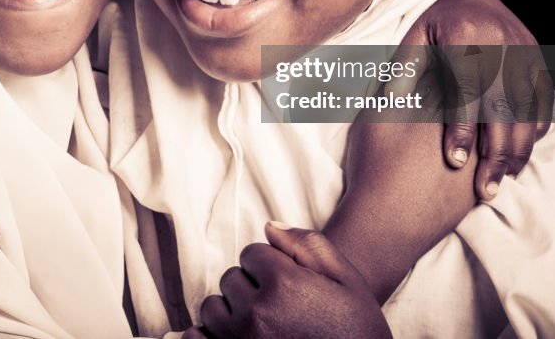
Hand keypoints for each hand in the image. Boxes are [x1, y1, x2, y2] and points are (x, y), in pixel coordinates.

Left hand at [188, 223, 390, 338]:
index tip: (289, 286)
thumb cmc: (358, 331)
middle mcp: (255, 311)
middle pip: (231, 279)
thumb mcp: (347, 281)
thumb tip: (269, 226)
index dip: (271, 267)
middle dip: (250, 288)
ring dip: (231, 312)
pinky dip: (209, 336)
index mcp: (283, 282)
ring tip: (261, 327)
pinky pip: (196, 338)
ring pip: (213, 308)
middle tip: (278, 309)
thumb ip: (308, 245)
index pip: (251, 254)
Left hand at [398, 0, 553, 199]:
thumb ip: (403, 71)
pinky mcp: (538, 57)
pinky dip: (537, 126)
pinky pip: (543, 98)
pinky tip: (523, 152)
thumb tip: (391, 103)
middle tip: (484, 190)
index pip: (465, 92)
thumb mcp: (412, 40)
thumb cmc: (431, 24)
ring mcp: (524, 50)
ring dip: (518, 148)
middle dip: (495, 153)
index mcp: (464, 38)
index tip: (454, 162)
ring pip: (527, 109)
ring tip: (504, 180)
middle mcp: (500, 44)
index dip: (460, 129)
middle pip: (502, 108)